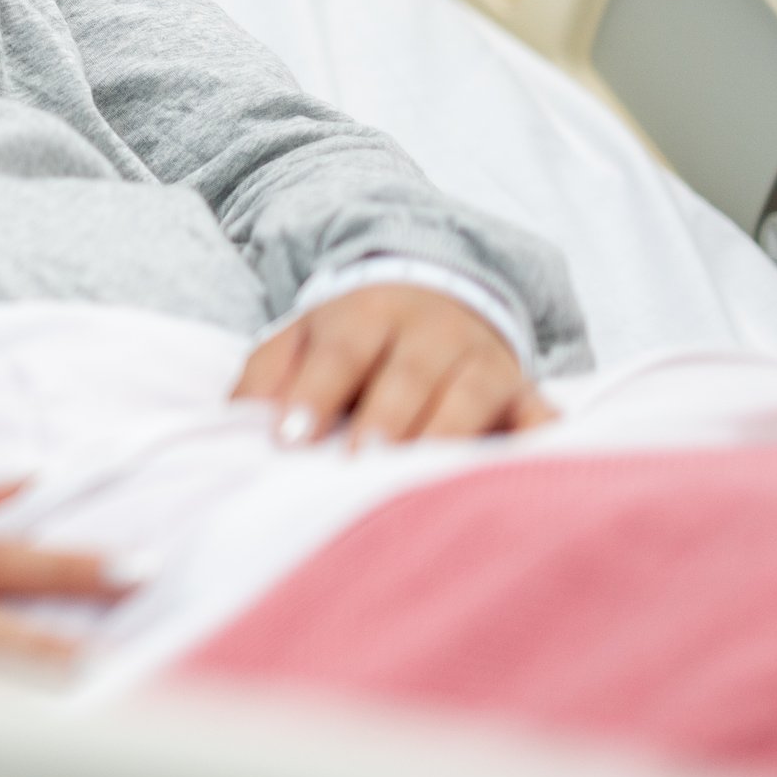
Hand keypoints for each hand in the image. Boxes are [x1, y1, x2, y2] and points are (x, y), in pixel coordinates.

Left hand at [235, 281, 552, 447]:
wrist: (434, 298)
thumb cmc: (351, 342)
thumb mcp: (300, 341)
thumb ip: (266, 378)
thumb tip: (234, 424)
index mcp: (366, 314)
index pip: (340, 353)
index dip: (315, 394)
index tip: (289, 440)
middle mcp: (433, 332)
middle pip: (411, 373)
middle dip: (386, 419)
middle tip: (358, 466)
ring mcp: (485, 362)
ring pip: (473, 394)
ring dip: (449, 434)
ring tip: (422, 478)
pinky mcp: (527, 394)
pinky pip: (542, 417)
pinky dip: (542, 441)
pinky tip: (529, 470)